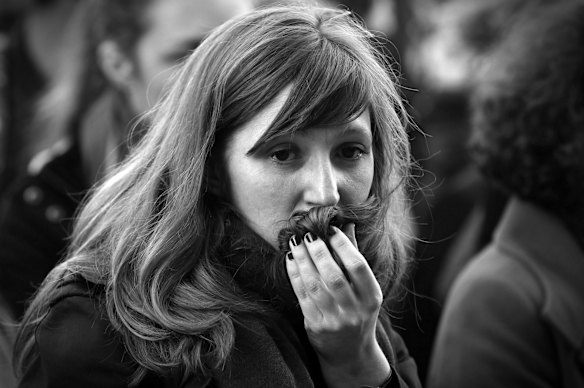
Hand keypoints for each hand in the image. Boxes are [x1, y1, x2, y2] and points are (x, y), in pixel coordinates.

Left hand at [286, 223, 390, 386]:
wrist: (350, 353)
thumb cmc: (357, 311)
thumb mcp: (364, 288)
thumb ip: (354, 256)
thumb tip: (346, 223)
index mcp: (371, 296)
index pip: (358, 266)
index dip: (343, 245)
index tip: (330, 229)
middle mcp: (355, 309)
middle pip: (334, 275)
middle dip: (318, 252)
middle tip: (307, 233)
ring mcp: (335, 319)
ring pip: (315, 285)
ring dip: (302, 260)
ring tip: (295, 242)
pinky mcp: (315, 325)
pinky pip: (302, 295)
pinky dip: (294, 274)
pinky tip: (290, 259)